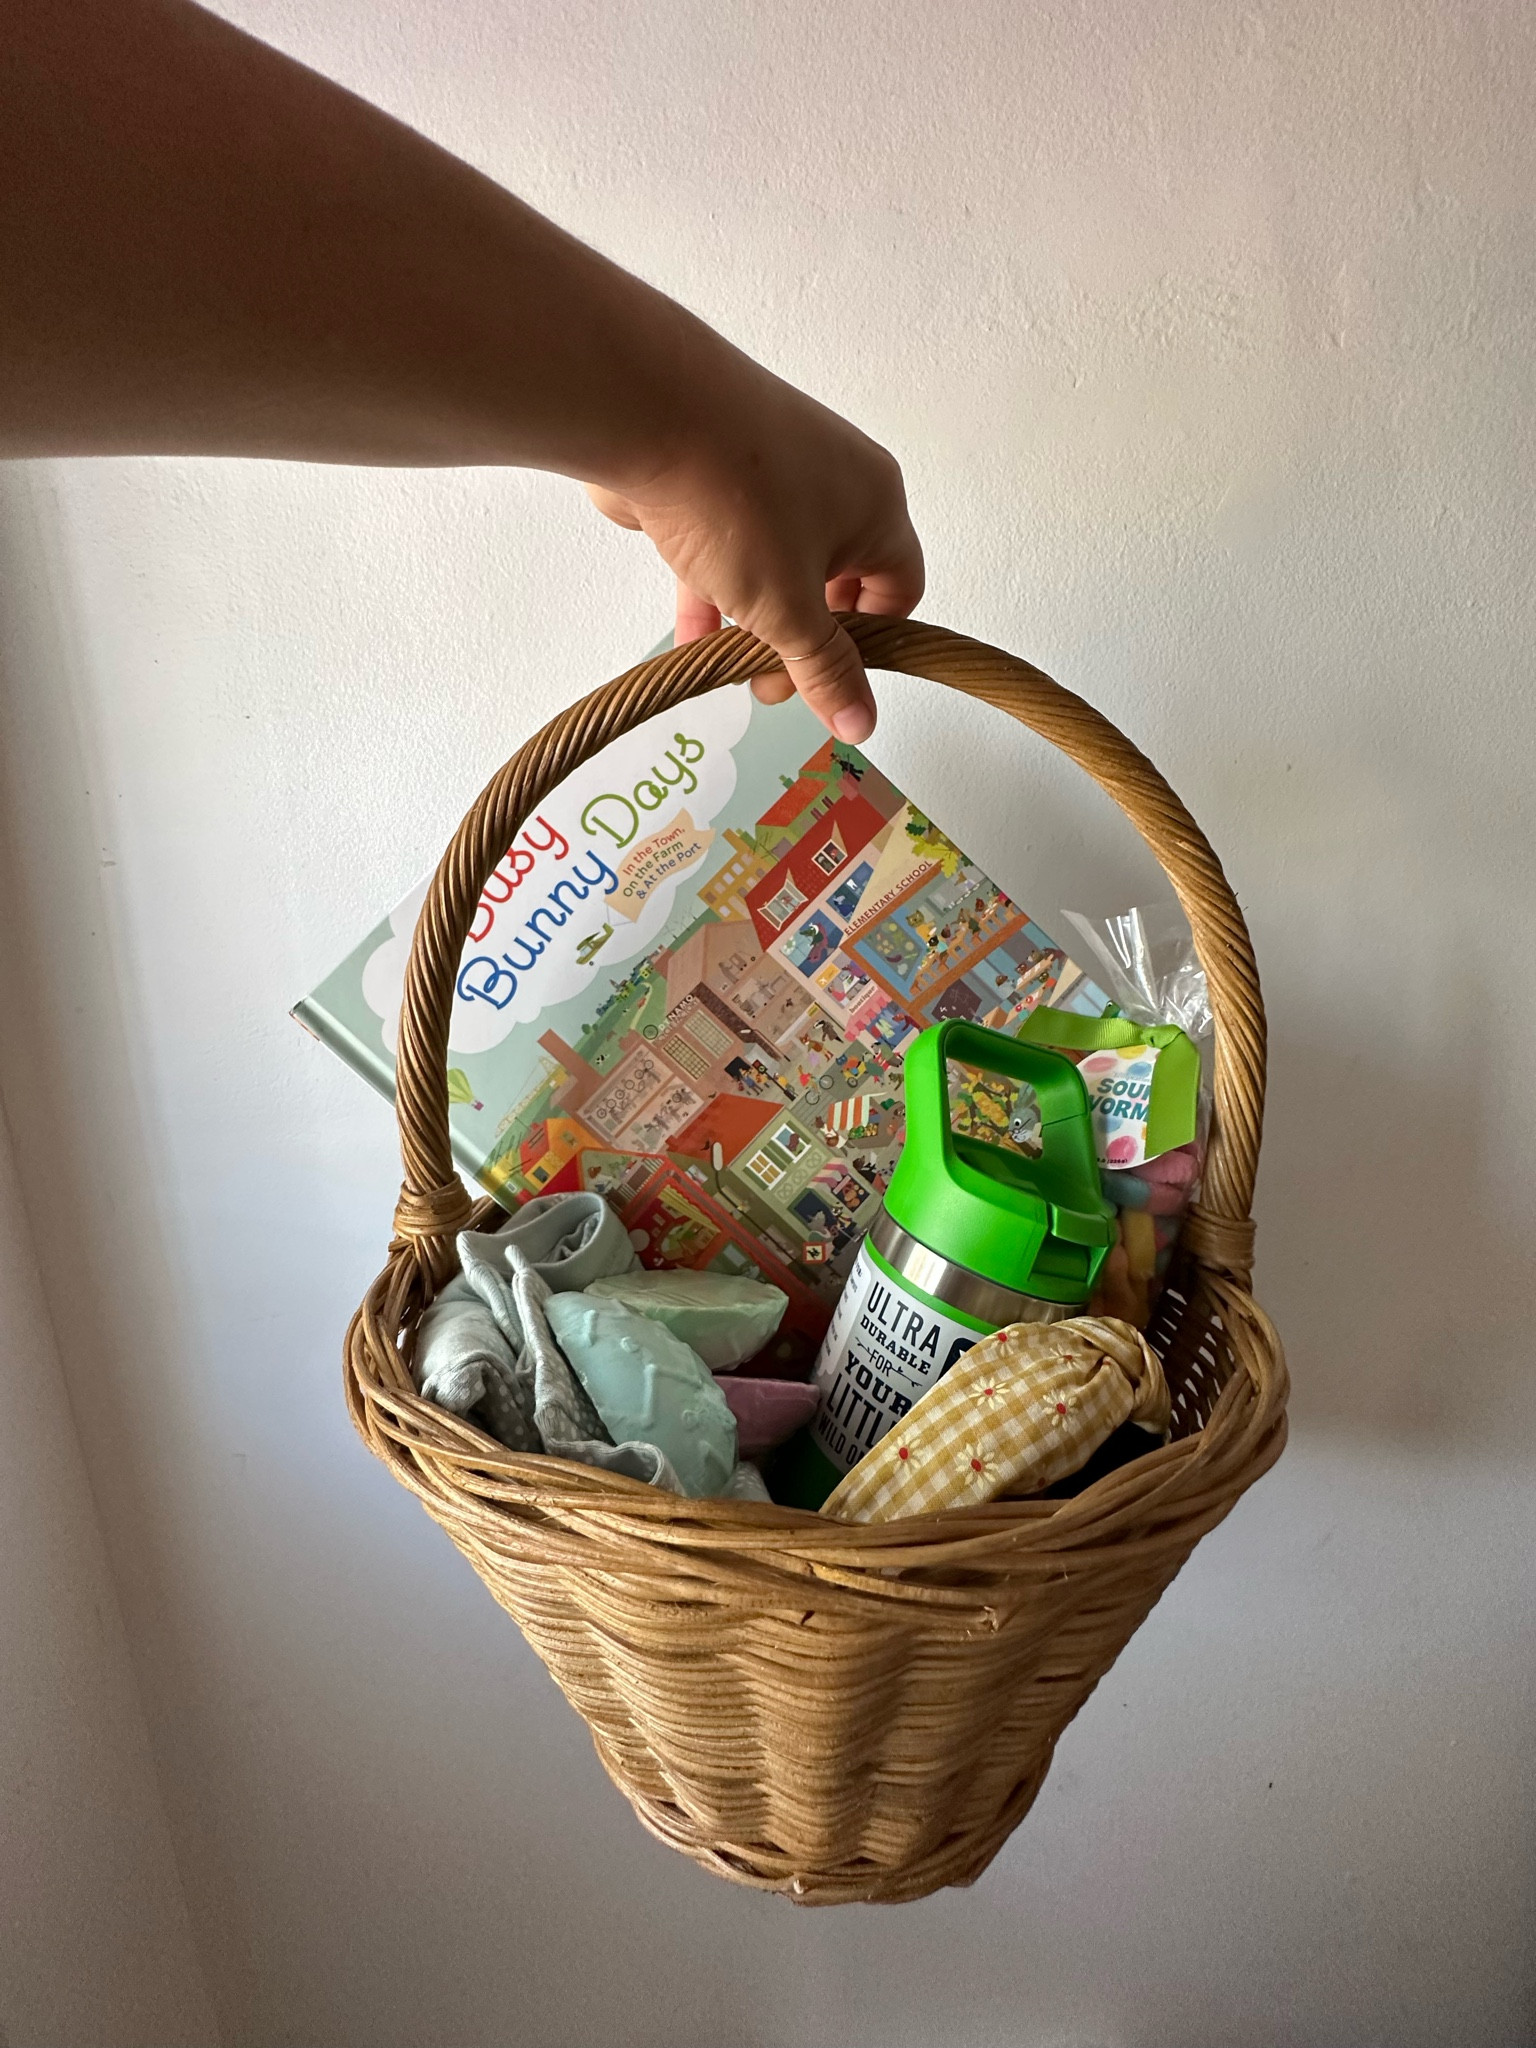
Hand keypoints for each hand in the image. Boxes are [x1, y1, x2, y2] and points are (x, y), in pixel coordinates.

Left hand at [587, 353, 922, 740]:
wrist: (646, 411)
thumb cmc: (738, 501)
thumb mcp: (789, 608)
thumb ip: (825, 669)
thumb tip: (861, 724)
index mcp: (876, 505)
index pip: (898, 588)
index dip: (870, 645)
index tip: (827, 684)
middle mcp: (833, 481)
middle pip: (835, 581)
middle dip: (805, 639)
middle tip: (770, 682)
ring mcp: (771, 474)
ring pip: (776, 565)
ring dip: (755, 622)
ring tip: (724, 667)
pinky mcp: (715, 474)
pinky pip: (727, 546)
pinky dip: (713, 593)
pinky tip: (688, 641)